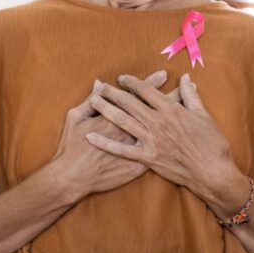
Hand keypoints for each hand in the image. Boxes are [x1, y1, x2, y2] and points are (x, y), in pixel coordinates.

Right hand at [48, 70, 170, 200]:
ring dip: (171, 115)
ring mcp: (136, 148)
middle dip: (167, 95)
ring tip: (182, 104)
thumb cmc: (71, 147)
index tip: (163, 75)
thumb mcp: (74, 118)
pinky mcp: (139, 164)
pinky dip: (169, 143)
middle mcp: (129, 131)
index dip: (150, 84)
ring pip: (160, 128)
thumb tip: (98, 84)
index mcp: (115, 117)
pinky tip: (178, 135)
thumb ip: (89, 101)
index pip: (137, 96)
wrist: (74, 178)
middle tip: (180, 84)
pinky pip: (159, 151)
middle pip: (153, 109)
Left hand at [86, 73, 241, 202]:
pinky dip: (105, 143)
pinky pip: (122, 150)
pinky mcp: (147, 158)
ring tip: (92, 100)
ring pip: (122, 121)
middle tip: (99, 85)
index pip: (146, 90)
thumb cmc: (212, 144)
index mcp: (171, 110)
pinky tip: (91, 136)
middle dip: (112, 92)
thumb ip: (191, 96)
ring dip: (105, 109)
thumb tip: (185, 78)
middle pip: (130, 102)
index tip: (122, 78)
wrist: (213, 174)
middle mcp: (158, 122)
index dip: (132, 82)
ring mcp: (151, 140)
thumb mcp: (204, 116)